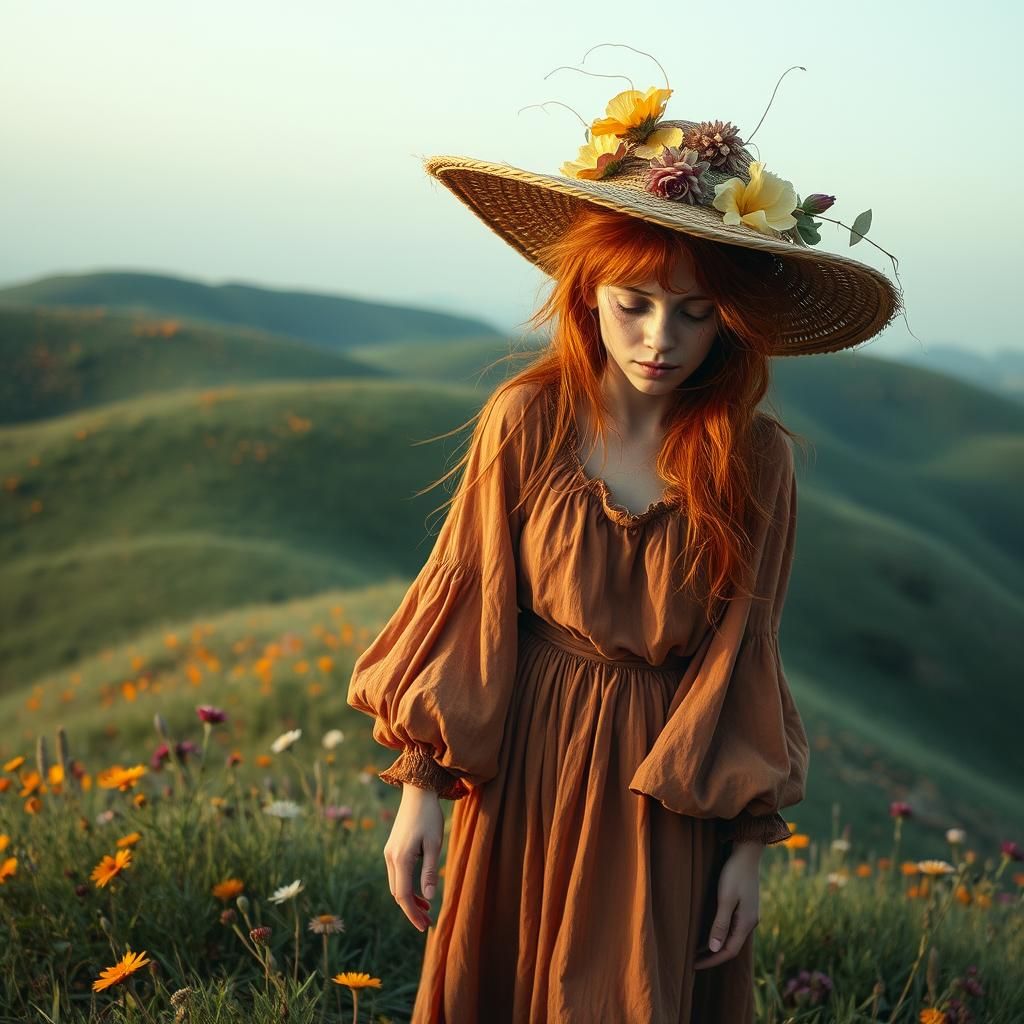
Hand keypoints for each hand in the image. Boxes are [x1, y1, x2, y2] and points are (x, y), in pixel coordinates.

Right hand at [383, 783, 444, 931]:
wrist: (417, 791)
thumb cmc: (430, 817)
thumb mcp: (434, 844)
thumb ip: (429, 871)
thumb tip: (429, 898)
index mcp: (401, 859)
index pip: (404, 896)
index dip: (413, 914)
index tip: (424, 926)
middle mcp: (390, 857)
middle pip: (397, 893)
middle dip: (411, 909)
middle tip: (428, 921)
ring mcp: (389, 852)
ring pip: (396, 884)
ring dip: (409, 898)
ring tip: (426, 908)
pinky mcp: (392, 847)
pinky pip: (397, 874)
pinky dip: (406, 885)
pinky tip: (419, 889)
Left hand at [693, 840, 762, 969]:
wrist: (747, 853)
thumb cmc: (734, 873)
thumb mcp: (725, 898)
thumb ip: (720, 924)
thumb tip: (715, 949)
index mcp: (746, 923)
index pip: (729, 951)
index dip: (712, 960)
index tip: (693, 965)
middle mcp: (750, 922)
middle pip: (731, 947)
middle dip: (713, 956)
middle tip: (693, 961)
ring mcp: (748, 915)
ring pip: (731, 938)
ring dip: (715, 946)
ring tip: (697, 951)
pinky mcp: (744, 907)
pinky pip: (731, 928)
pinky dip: (719, 934)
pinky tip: (708, 934)